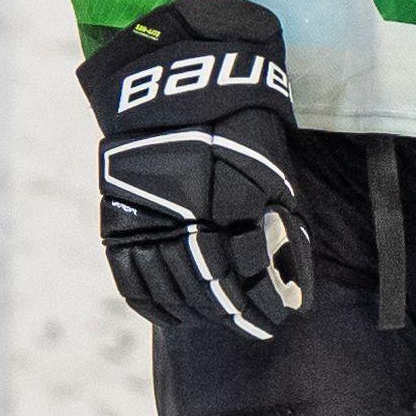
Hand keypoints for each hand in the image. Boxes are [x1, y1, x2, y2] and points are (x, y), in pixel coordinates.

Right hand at [77, 0, 308, 340]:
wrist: (174, 87)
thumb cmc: (236, 128)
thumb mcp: (271, 172)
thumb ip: (281, 224)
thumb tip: (298, 276)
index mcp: (224, 209)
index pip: (243, 279)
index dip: (261, 305)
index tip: (277, 319)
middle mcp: (181, 222)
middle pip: (204, 290)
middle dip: (232, 314)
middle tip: (252, 328)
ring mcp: (145, 222)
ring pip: (167, 288)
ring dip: (195, 313)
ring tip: (216, 320)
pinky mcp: (118, 219)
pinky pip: (128, 276)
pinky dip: (150, 303)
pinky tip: (170, 314)